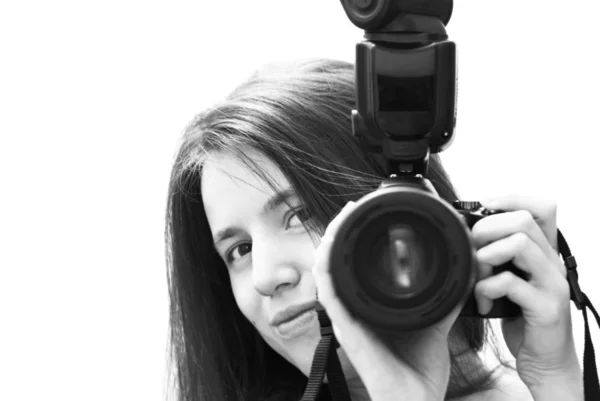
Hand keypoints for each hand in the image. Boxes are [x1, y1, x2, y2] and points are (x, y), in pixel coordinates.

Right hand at [313, 201, 458, 400]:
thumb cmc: (419, 371)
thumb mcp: (434, 325)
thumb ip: (443, 299)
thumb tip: (461, 273)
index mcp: (370, 308)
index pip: (353, 267)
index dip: (352, 238)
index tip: (361, 212)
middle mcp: (354, 312)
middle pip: (335, 265)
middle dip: (338, 233)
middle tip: (349, 208)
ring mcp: (348, 321)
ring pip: (326, 275)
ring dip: (328, 245)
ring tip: (338, 220)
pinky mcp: (348, 332)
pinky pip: (329, 297)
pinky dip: (325, 272)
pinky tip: (327, 251)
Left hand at [473, 194, 581, 392]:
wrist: (544, 359)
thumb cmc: (522, 316)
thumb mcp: (509, 277)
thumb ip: (497, 255)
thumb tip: (464, 232)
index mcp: (544, 251)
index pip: (542, 206)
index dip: (511, 199)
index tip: (485, 210)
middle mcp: (553, 262)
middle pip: (523, 219)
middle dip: (487, 229)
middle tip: (474, 250)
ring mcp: (553, 283)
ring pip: (518, 243)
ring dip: (486, 256)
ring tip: (479, 276)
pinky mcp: (546, 307)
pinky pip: (510, 282)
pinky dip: (487, 289)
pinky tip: (483, 303)